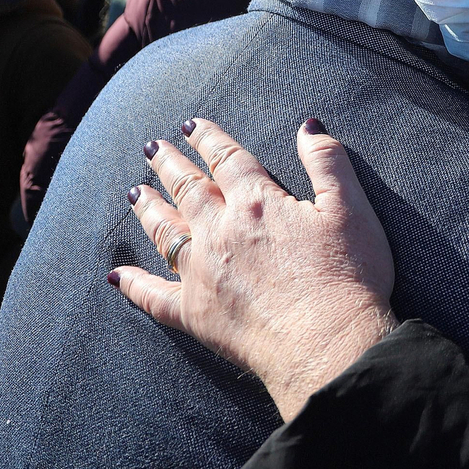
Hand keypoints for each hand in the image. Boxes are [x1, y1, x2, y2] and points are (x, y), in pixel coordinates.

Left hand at [110, 117, 397, 420]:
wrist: (327, 343)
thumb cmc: (348, 276)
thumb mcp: (351, 208)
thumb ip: (328, 162)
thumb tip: (308, 126)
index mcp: (257, 203)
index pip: (226, 159)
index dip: (208, 139)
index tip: (191, 125)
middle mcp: (220, 232)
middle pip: (187, 189)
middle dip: (169, 164)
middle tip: (154, 147)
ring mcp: (202, 274)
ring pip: (165, 232)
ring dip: (148, 209)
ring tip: (135, 193)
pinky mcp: (195, 314)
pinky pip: (153, 296)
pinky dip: (133, 284)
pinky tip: (117, 275)